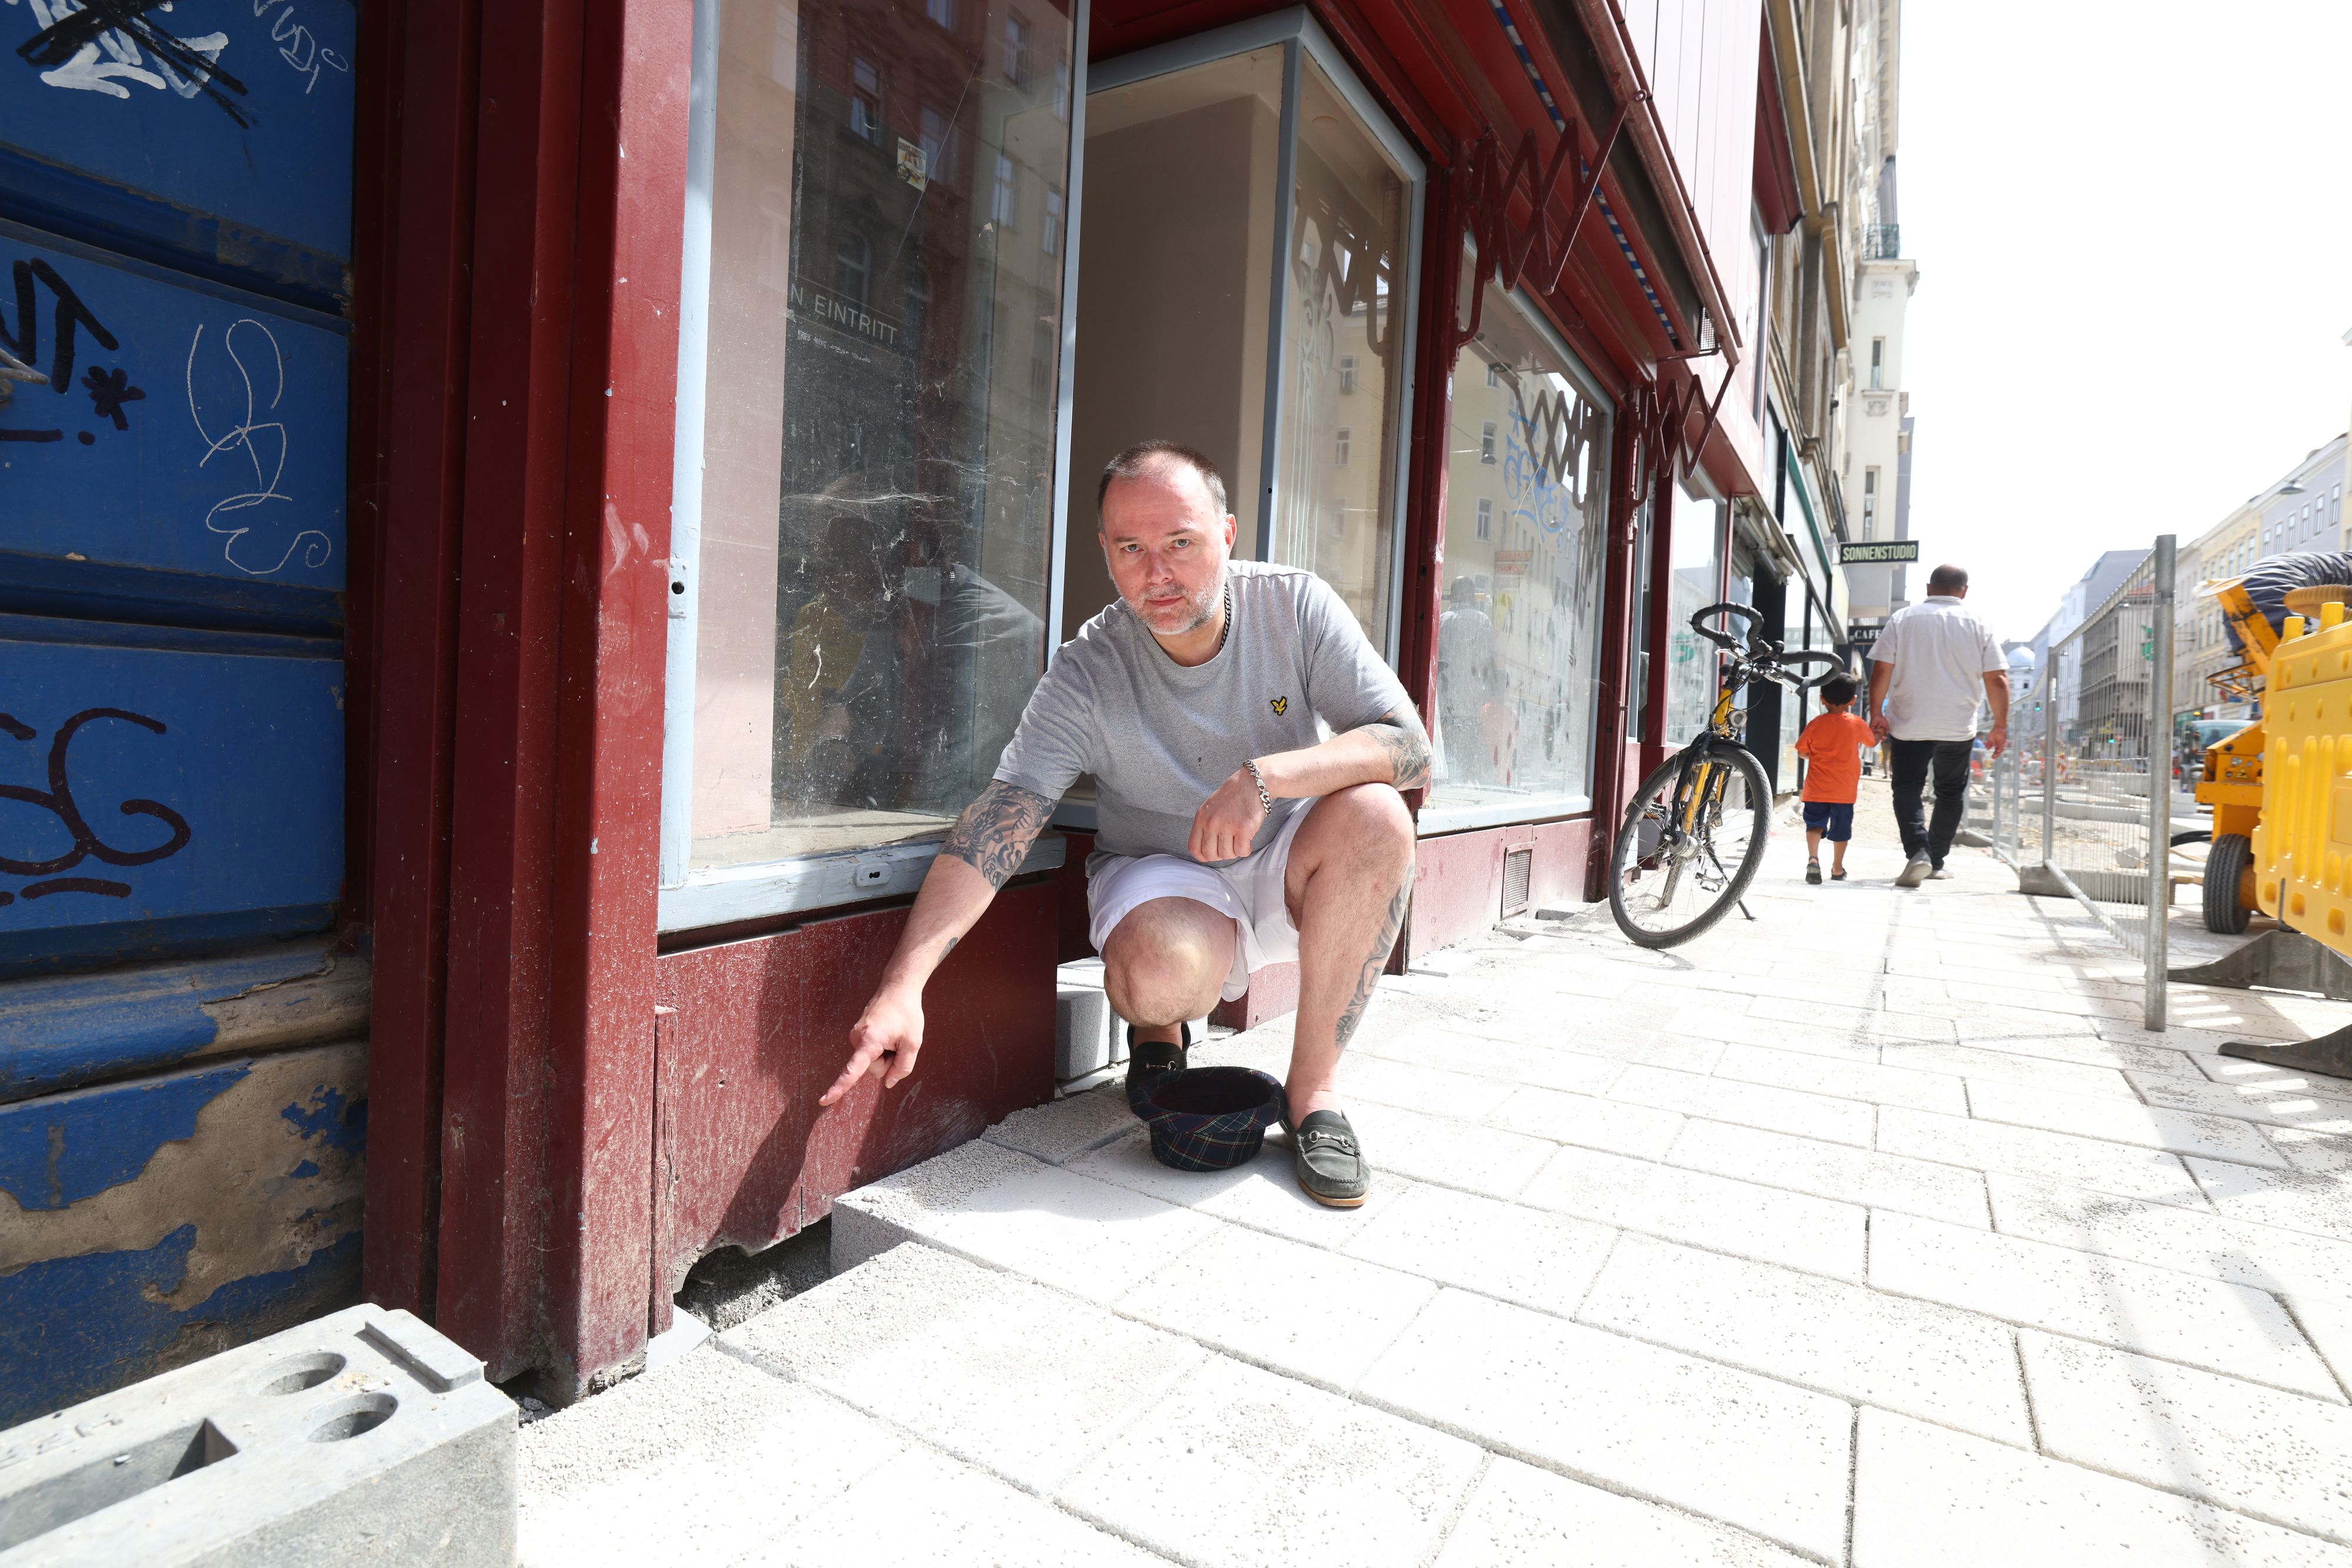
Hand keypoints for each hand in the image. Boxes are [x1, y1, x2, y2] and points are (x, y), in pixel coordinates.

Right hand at [818, 983, 924, 1106]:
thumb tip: (888, 1082)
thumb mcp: (913, 1043)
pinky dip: (882, 1047)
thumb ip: (903, 1067)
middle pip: (874, 1069)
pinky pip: (871, 1052)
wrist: (897, 987)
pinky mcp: (857, 1034)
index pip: (853, 1070)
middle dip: (889, 1061)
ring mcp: (855, 1036)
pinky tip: (889, 1032)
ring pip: (872, 1061)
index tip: (824, 1100)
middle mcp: (856, 1038)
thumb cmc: (907, 1013)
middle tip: (899, 1040)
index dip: (839, 1087)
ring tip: (894, 1034)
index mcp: (869, 1041)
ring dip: (887, 1053)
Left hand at [1189, 768, 1267, 861]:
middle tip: (1229, 846)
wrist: (1251, 783)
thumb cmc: (1233, 795)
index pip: (1194, 848)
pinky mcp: (1243, 828)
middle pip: (1210, 854)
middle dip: (1221, 855)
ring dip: (1234, 851)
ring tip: (1239, 840)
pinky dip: (1245, 850)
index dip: (1203, 855)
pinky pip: (1241, 851)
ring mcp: (1227, 826)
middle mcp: (1212, 822)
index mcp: (1201, 818)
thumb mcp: (1210, 808)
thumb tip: (1205, 847)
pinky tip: (1247, 841)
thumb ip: (1205, 826)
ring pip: (1227, 854)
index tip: (1212, 853)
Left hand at [1870, 714, 1890, 741]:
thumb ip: (1887, 729)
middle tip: (1884, 737)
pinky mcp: (1871, 728)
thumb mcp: (1886, 725)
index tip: (1886, 737)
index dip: (1883, 738)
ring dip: (1880, 732)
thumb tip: (1887, 733)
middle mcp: (1876, 732)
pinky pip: (1874, 731)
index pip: (1881, 737)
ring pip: (1876, 734)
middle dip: (1881, 738)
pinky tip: (1879, 728)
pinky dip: (1877, 730)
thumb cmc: (1882, 720)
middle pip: (1878, 737)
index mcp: (1880, 732)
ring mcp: (1873, 730)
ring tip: (1881, 729)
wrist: (1878, 716)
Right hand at [1987, 722, 2007, 756]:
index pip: (1996, 751)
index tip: (1991, 757)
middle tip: (1993, 757)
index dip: (1994, 755)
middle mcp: (2000, 745)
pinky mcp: (2004, 740)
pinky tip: (1998, 750)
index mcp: (1996, 745)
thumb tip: (1987, 749)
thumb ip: (1989, 744)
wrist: (1998, 727)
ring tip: (1995, 755)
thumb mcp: (1990, 739)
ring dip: (1998, 752)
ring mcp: (2002, 743)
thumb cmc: (1994, 733)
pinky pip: (2002, 745)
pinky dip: (2000, 748)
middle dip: (1996, 755)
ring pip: (2001, 749)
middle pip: (1999, 752)